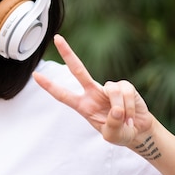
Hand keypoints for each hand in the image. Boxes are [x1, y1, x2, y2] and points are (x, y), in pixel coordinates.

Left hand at [33, 34, 154, 146]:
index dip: (49, 86)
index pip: (62, 95)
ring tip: (126, 121)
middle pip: (78, 70)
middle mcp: (93, 93)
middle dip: (68, 53)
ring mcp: (108, 88)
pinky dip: (130, 107)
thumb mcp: (112, 136)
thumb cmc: (121, 133)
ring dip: (121, 110)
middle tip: (56, 38)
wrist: (139, 130)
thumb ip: (112, 125)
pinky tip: (132, 115)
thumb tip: (115, 109)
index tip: (35, 75)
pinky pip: (125, 93)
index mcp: (83, 106)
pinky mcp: (125, 86)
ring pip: (112, 91)